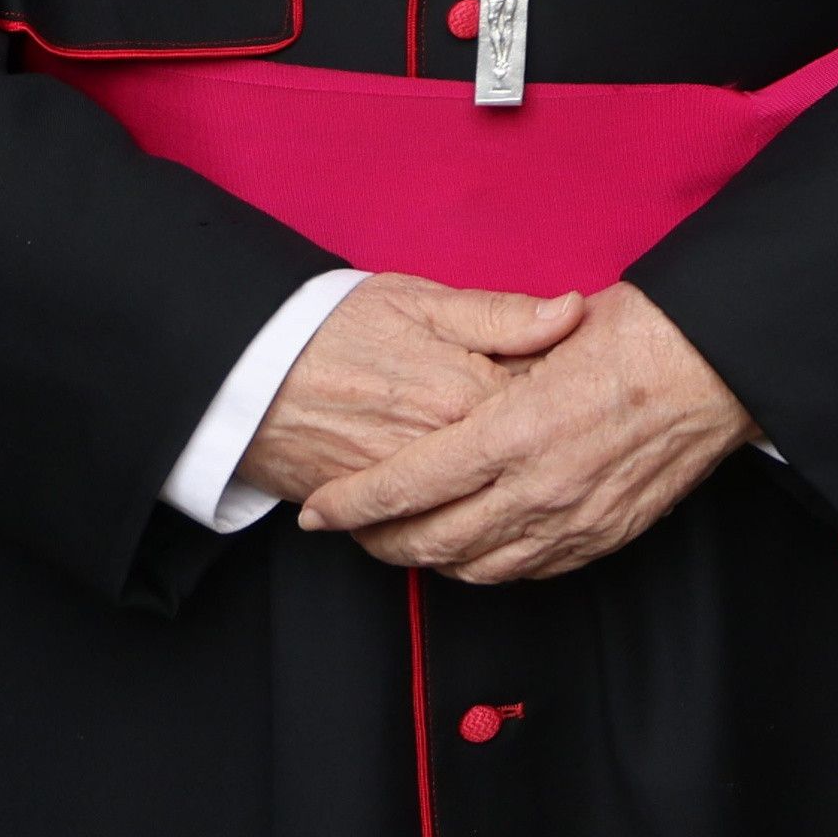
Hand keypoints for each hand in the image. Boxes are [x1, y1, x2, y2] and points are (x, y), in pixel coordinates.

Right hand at [233, 274, 585, 509]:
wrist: (248, 374)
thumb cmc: (338, 326)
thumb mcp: (424, 300)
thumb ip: (503, 314)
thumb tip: (572, 311)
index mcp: (466, 391)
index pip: (548, 405)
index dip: (574, 394)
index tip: (589, 383)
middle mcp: (443, 451)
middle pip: (522, 465)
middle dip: (550, 451)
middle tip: (568, 432)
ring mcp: (410, 492)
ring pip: (483, 509)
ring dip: (513, 497)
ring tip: (532, 475)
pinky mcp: (375, 517)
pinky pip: (435, 535)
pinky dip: (463, 528)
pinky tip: (488, 513)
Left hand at [297, 283, 757, 586]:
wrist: (724, 365)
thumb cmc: (646, 332)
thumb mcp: (557, 323)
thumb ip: (496, 350)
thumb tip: (450, 363)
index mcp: (516, 429)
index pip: (408, 484)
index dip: (355, 502)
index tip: (321, 508)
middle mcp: (538, 487)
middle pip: (431, 542)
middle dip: (379, 542)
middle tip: (353, 528)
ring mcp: (573, 520)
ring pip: (476, 567)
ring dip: (431, 560)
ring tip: (406, 539)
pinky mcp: (604, 535)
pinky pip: (528, 571)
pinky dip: (488, 565)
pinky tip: (476, 545)